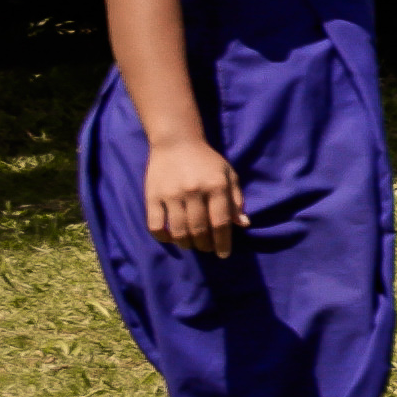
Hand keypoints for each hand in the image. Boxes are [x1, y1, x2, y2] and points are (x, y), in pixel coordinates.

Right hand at [142, 134, 245, 257]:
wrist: (176, 142)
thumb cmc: (207, 160)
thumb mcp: (228, 174)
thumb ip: (236, 199)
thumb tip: (243, 224)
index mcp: (216, 186)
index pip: (221, 222)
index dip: (223, 242)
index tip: (224, 254)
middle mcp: (193, 191)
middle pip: (199, 230)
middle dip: (205, 245)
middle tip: (207, 248)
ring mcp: (171, 195)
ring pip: (179, 231)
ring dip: (187, 244)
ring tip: (192, 244)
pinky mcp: (152, 197)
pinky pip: (156, 226)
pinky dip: (164, 238)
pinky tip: (172, 238)